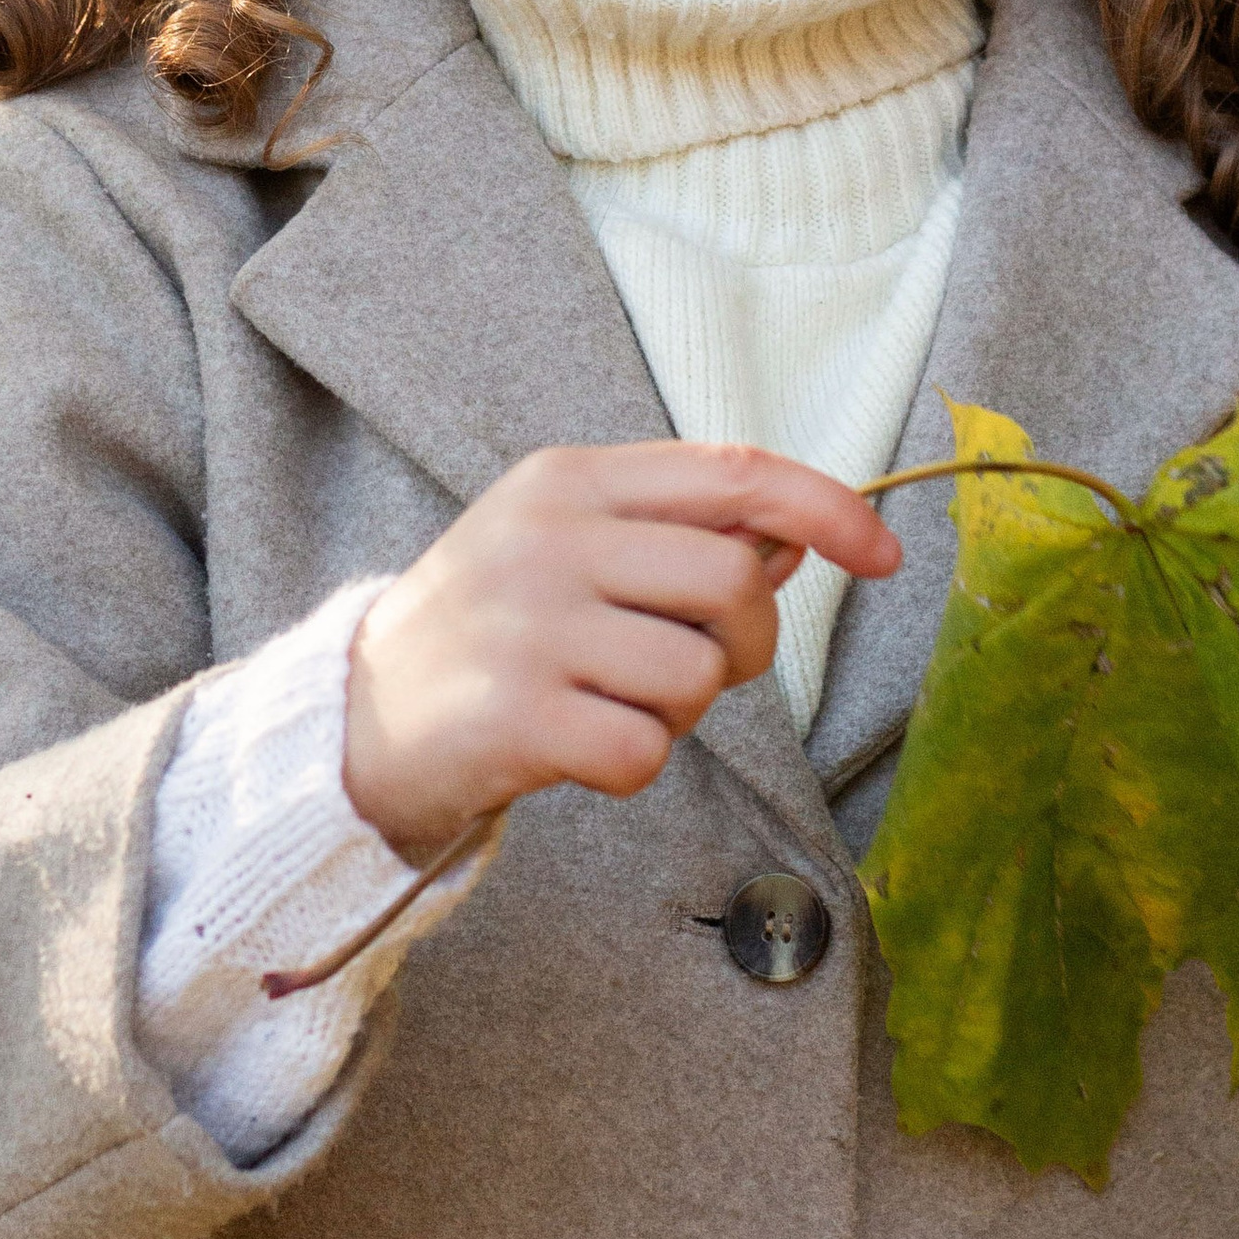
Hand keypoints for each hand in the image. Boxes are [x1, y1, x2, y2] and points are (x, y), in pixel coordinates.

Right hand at [341, 442, 901, 859]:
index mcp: (569, 479)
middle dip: (745, 644)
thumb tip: (801, 530)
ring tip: (608, 704)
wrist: (354, 719)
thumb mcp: (564, 544)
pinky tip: (576, 750)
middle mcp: (549, 539)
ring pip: (695, 675)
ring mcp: (528, 626)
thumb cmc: (488, 629)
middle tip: (694, 669)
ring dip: (677, 711)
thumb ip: (673, 531)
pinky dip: (631, 765)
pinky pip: (644, 751)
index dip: (828, 507)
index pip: (733, 472)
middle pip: (734, 582)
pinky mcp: (514, 716)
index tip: (884, 553)